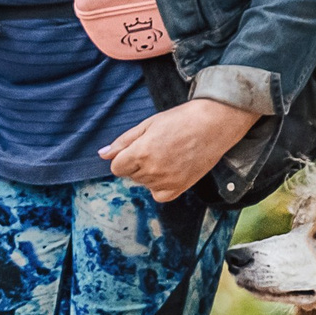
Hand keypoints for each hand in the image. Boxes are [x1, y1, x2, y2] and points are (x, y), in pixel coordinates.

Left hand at [100, 100, 259, 201]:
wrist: (213, 124)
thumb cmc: (181, 120)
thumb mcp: (147, 125)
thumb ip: (123, 142)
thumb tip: (102, 155)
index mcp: (140, 153)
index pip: (117, 167)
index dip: (124, 157)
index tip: (137, 148)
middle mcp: (152, 171)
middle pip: (130, 175)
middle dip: (137, 163)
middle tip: (157, 147)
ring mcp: (166, 181)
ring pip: (144, 184)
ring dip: (150, 173)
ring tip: (168, 154)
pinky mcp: (180, 188)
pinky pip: (159, 195)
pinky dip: (160, 186)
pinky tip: (169, 170)